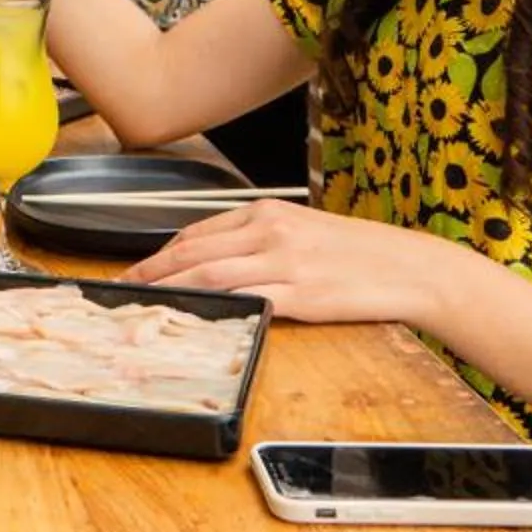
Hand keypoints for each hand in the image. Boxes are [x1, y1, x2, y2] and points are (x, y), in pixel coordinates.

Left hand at [122, 198, 459, 328]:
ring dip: (171, 292)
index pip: (197, 233)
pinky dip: (217, 308)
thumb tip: (217, 264)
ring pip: (211, 275)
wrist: (410, 267)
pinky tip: (198, 318)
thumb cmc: (358, 254)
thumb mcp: (302, 233)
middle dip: (152, 273)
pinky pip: (248, 300)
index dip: (160, 254)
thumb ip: (259, 243)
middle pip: (194, 253)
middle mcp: (271, 231)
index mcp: (267, 213)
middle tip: (121, 290)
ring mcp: (285, 261)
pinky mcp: (302, 292)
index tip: (135, 270)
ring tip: (143, 307)